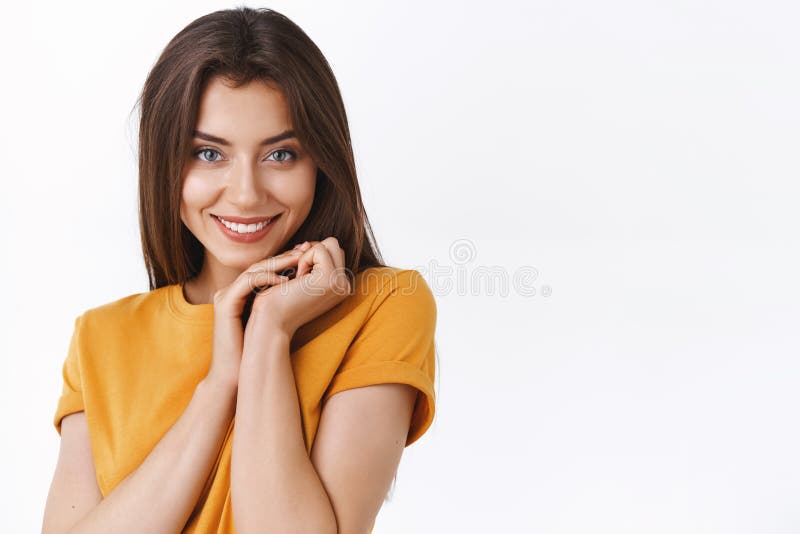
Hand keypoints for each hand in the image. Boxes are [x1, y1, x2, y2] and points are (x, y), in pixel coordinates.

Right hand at [205, 248, 304, 387]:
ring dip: (279, 263)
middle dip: (285, 256)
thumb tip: (309, 293)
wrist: (233, 375)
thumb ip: (282, 305)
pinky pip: (247, 282)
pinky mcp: (224, 303)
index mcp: (242, 293)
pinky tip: (287, 281)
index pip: (265, 268)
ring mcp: (225, 295)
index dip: (287, 261)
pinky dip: (267, 278)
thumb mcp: (271, 323)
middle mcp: (231, 290)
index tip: (309, 256)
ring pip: (255, 269)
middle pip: (261, 264)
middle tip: (306, 249)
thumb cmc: (255, 352)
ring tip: (300, 259)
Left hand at [248, 237, 351, 337]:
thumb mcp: (299, 281)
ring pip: (331, 243)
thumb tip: (308, 243)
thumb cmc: (279, 300)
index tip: (298, 273)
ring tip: (299, 276)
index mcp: (340, 288)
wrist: (272, 322)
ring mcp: (341, 283)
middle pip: (335, 246)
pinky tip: (297, 278)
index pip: (333, 253)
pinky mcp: (330, 279)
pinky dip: (304, 258)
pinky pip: (319, 249)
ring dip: (309, 254)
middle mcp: (345, 286)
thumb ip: (310, 264)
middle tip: (298, 272)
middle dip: (313, 251)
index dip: (312, 255)